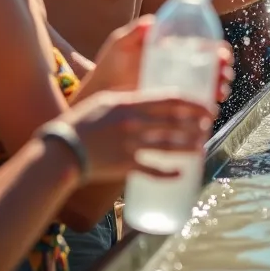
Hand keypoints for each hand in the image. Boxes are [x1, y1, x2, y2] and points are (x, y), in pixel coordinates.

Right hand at [63, 90, 215, 180]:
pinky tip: (181, 173)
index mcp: (129, 103)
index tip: (207, 106)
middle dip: (196, 125)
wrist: (61, 149)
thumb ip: (129, 99)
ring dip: (189, 147)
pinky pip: (152, 170)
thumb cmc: (81, 123)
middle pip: (174, 123)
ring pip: (169, 146)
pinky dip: (168, 173)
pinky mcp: (125, 166)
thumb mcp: (105, 101)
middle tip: (208, 126)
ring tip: (201, 146)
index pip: (170, 100)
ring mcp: (130, 145)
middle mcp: (133, 123)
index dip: (193, 104)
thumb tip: (152, 97)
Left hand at [91, 18, 234, 102]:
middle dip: (222, 71)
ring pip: (206, 88)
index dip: (216, 50)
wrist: (98, 95)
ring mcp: (176, 89)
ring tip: (219, 92)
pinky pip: (194, 107)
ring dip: (219, 88)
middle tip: (223, 74)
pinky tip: (210, 109)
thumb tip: (152, 21)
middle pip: (210, 68)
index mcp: (171, 51)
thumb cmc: (109, 67)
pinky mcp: (171, 108)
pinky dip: (206, 107)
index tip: (221, 53)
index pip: (202, 47)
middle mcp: (178, 70)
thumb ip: (135, 32)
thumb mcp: (121, 45)